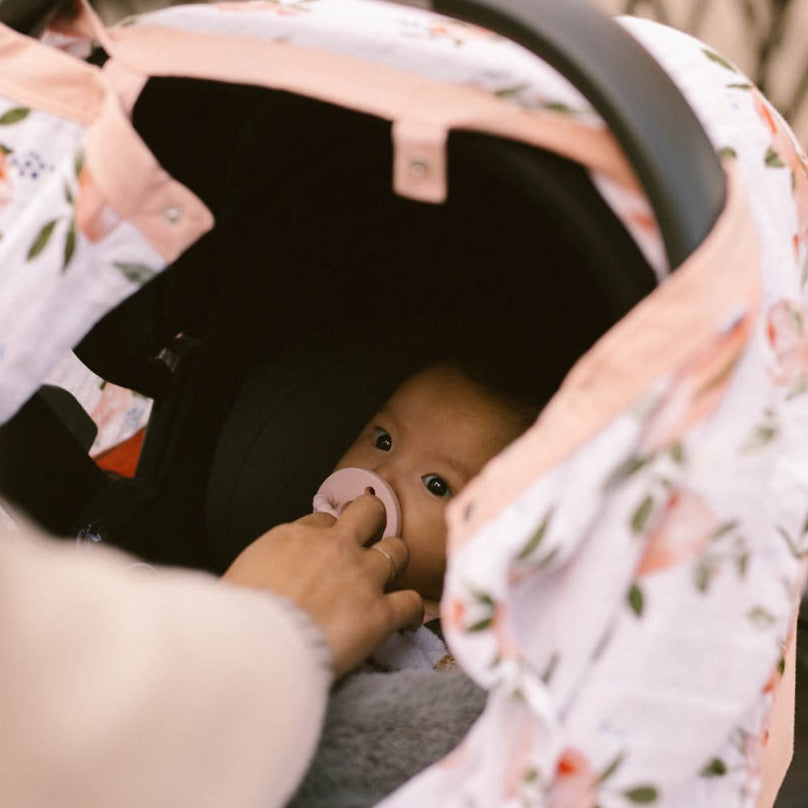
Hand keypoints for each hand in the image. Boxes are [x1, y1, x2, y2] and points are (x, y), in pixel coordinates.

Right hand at [222, 493, 423, 677]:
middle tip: (371, 538)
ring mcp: (361, 577)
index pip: (322, 520)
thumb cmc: (235, 621)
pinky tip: (409, 621)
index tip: (326, 548)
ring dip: (395, 562)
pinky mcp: (379, 613)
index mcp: (294, 537)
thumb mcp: (238, 578)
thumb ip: (261, 569)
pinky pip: (412, 602)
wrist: (251, 650)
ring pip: (398, 550)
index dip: (328, 534)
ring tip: (392, 577)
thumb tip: (261, 581)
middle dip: (373, 521)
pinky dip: (413, 612)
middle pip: (369, 511)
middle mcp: (333, 547)